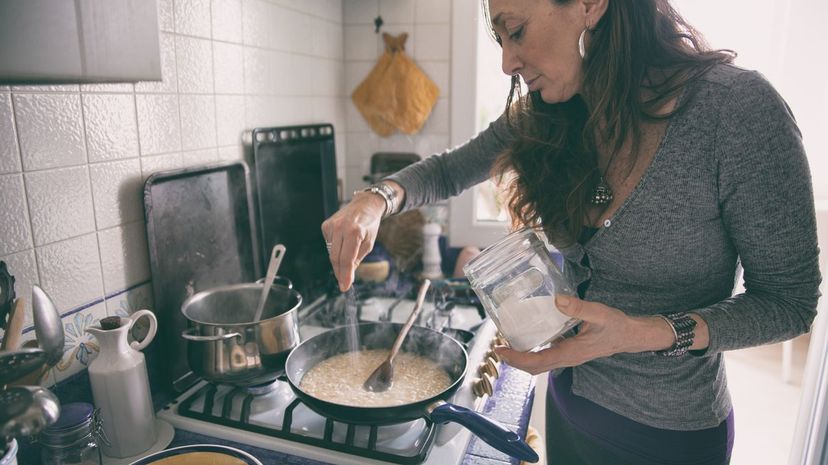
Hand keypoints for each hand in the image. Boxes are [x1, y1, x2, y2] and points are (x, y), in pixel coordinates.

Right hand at [321, 192, 385, 290]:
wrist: (365, 205)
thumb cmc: (369, 224)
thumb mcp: (369, 243)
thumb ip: (357, 259)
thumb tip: (347, 273)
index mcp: (354, 232)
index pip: (346, 260)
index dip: (345, 275)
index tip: (344, 287)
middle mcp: (340, 227)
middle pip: (336, 258)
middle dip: (340, 272)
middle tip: (344, 282)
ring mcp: (331, 225)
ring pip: (331, 253)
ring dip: (338, 261)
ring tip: (347, 259)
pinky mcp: (325, 225)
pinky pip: (329, 244)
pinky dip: (335, 249)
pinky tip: (343, 243)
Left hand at [493, 295, 669, 374]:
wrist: (632, 336)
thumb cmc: (617, 326)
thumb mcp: (599, 313)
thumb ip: (579, 307)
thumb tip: (557, 299)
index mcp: (571, 353)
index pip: (537, 361)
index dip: (516, 358)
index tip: (500, 350)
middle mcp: (567, 358)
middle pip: (534, 367)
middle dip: (514, 359)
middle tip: (497, 346)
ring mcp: (569, 356)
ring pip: (540, 363)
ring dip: (522, 356)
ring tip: (507, 341)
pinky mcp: (571, 350)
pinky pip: (547, 355)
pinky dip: (533, 350)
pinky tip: (529, 335)